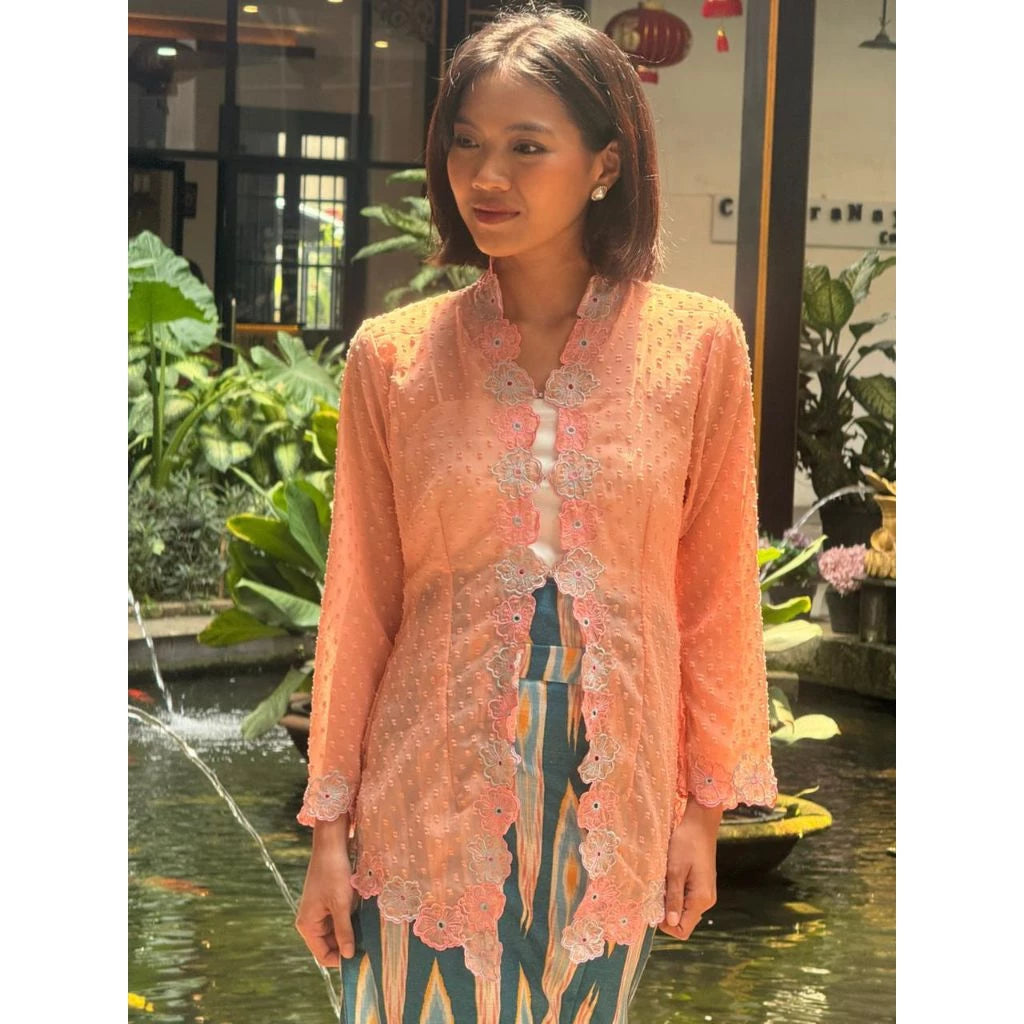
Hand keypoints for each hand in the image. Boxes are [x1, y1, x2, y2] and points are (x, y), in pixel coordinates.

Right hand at [295, 815, 357, 966]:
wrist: (331, 845)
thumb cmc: (333, 873)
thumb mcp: (341, 904)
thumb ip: (344, 931)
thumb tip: (348, 956)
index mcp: (308, 925)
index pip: (323, 955)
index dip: (341, 960)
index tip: (362, 958)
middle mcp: (310, 921)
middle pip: (330, 944)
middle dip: (348, 944)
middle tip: (370, 943)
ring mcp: (318, 911)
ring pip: (336, 931)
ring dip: (351, 930)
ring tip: (367, 928)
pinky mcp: (326, 902)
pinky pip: (338, 918)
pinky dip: (350, 919)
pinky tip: (362, 914)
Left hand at [659, 801, 722, 940]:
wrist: (700, 824)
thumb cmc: (686, 843)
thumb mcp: (675, 870)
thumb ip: (674, 898)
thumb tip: (670, 923)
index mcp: (701, 899)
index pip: (683, 929)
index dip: (666, 924)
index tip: (654, 905)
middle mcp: (706, 901)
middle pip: (683, 921)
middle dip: (667, 911)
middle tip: (657, 890)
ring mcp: (705, 893)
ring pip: (684, 909)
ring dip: (670, 901)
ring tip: (664, 881)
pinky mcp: (702, 886)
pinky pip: (687, 899)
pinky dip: (676, 893)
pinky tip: (670, 877)